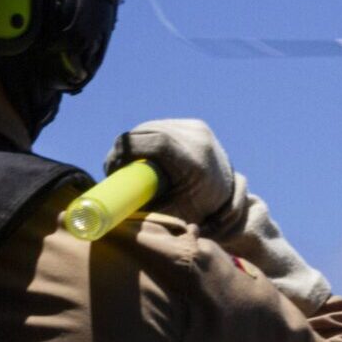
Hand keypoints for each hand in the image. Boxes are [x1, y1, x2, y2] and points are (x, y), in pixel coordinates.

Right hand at [104, 119, 234, 226]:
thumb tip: (111, 215)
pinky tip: (143, 156)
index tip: (112, 170)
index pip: (155, 142)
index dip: (126, 152)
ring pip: (149, 127)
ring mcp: (199, 128)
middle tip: (114, 172)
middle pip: (146, 132)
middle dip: (123, 151)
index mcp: (196, 162)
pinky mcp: (196, 125)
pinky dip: (146, 139)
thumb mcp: (171, 216)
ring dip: (133, 145)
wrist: (230, 199)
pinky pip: (160, 126)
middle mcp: (199, 139)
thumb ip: (146, 213)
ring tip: (127, 166)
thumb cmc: (198, 213)